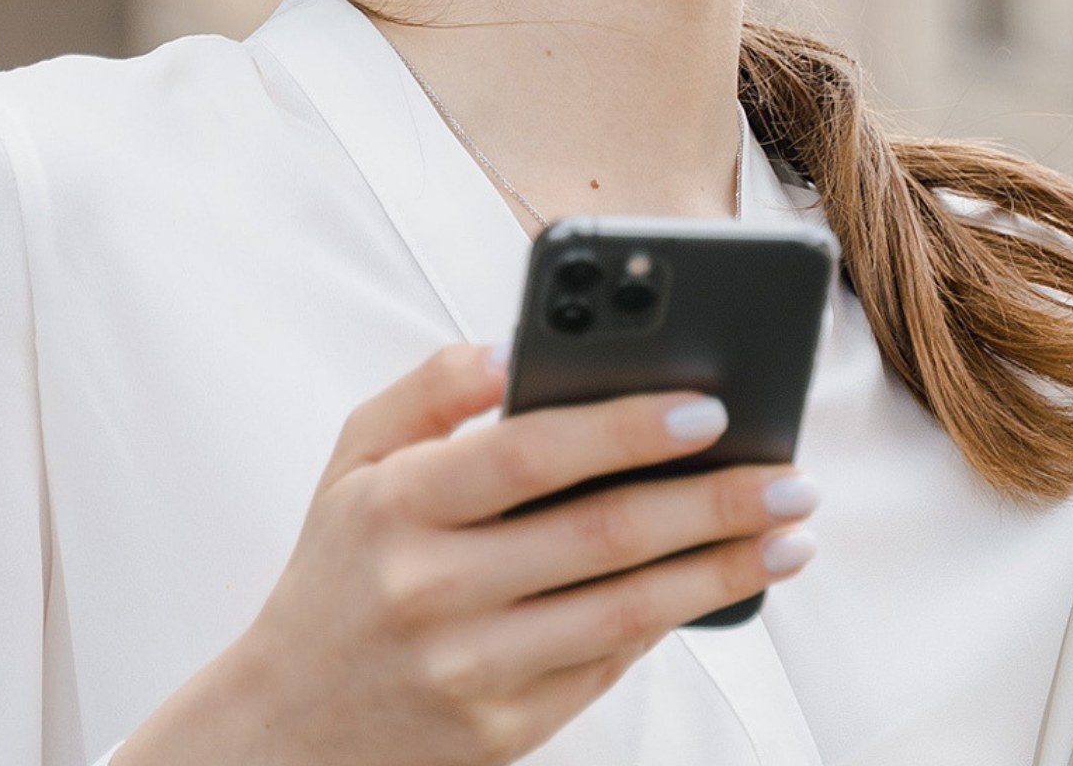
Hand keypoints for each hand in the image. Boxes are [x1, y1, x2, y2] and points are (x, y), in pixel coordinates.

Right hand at [121, 345, 817, 764]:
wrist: (280, 735)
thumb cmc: (340, 566)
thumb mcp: (353, 459)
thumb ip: (426, 389)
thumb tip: (508, 346)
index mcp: (398, 504)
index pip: (529, 453)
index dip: (625, 427)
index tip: (710, 406)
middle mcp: (431, 590)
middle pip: (600, 537)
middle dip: (713, 503)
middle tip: (792, 475)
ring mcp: (468, 670)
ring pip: (624, 611)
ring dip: (722, 570)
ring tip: (791, 534)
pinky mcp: (500, 731)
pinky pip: (608, 666)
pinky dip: (674, 620)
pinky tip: (726, 582)